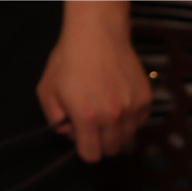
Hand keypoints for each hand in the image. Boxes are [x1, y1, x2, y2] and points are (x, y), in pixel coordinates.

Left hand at [36, 1, 151, 162]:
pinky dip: (130, 118)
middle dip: (101, 142)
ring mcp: (132, 108)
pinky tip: (119, 100)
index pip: (92, 155)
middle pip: (112, 150)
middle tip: (94, 124)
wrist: (97, 34)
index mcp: (87, 116)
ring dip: (117, 131)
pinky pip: (139, 122)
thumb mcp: (47, 89)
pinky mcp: (145, 100)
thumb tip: (69, 133)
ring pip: (128, 138)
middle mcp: (113, 116)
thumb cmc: (70, 59)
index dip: (85, 149)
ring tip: (106, 110)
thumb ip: (54, 119)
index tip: (83, 139)